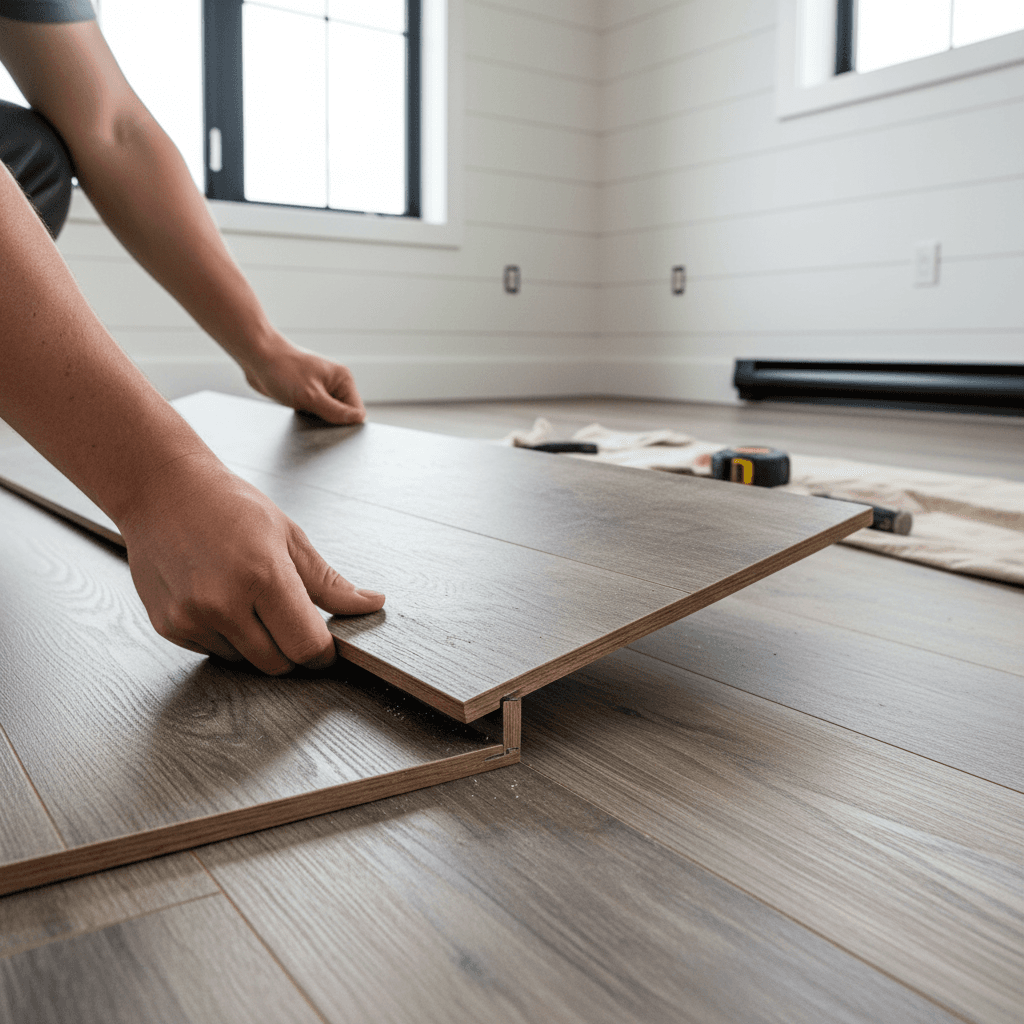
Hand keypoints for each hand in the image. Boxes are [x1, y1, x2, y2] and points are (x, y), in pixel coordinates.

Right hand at [118, 456, 384, 673]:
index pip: (307, 646)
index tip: (326, 644)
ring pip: (245, 662)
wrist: (161, 490)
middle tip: (289, 617)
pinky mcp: (169, 627)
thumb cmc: (229, 505)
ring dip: (257, 644)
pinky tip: (219, 599)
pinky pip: (214, 652)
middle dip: (292, 650)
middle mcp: (224, 603)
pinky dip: (226, 637)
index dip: (323, 652)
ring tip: (248, 598)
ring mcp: (192, 618)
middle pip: (278, 664)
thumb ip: (330, 582)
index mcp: (263, 576)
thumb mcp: (289, 535)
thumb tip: (372, 605)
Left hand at [242, 335, 366, 424]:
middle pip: (344, 416)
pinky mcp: (309, 395)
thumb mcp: (311, 396)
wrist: (256, 356)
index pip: (358, 411)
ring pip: (328, 416)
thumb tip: (357, 421)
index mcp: (343, 379)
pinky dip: (307, 416)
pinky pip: (314, 414)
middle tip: (311, 414)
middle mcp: (335, 384)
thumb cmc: (282, 368)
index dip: (346, 422)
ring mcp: (322, 390)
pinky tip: (296, 409)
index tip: (329, 423)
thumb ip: (335, 412)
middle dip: (329, 421)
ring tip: (301, 408)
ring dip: (316, 419)